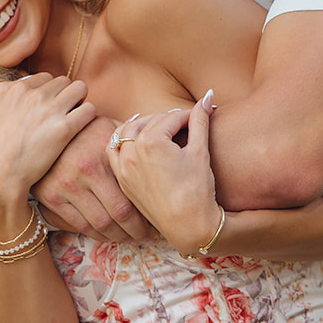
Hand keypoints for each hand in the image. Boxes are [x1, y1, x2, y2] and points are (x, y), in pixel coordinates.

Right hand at [0, 74, 96, 203]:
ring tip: (76, 116)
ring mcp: (49, 111)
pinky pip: (89, 110)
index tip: (50, 105)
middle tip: (64, 112)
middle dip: (65, 94)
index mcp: (15, 90)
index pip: (44, 78)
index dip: (49, 91)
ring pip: (80, 89)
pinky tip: (81, 127)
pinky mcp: (64, 129)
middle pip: (63, 82)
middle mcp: (33, 95)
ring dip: (80, 101)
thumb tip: (13, 87)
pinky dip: (88, 116)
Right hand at [32, 115, 152, 241]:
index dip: (148, 211)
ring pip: (101, 225)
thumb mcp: (106, 126)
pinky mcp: (52, 197)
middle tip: (149, 238)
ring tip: (132, 239)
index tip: (158, 220)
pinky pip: (81, 226)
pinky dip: (98, 235)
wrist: (39, 132)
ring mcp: (67, 185)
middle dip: (138, 231)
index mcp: (105, 152)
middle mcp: (86, 170)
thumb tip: (160, 146)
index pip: (134, 192)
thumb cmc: (81, 130)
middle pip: (120, 214)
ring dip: (120, 237)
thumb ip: (130, 140)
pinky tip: (110, 236)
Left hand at [110, 95, 221, 256]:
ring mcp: (123, 166)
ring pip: (127, 132)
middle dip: (169, 119)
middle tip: (185, 120)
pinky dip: (122, 140)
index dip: (189, 115)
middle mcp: (131, 152)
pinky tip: (134, 137)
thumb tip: (208, 96)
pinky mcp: (122, 179)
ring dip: (143, 124)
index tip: (201, 115)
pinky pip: (114, 152)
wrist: (188, 226)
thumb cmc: (197, 191)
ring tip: (160, 125)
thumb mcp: (200, 152)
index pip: (171, 118)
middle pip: (151, 122)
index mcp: (151, 142)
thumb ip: (200, 120)